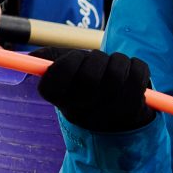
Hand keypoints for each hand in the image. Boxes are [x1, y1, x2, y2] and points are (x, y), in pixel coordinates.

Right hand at [38, 49, 153, 133]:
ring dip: (117, 61)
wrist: (119, 116)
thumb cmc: (87, 84)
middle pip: (88, 77)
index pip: (52, 85)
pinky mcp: (136, 108)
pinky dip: (136, 65)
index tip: (73, 60)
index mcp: (63, 103)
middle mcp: (83, 114)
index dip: (64, 67)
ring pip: (116, 72)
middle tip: (97, 62)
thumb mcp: (66, 71)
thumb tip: (34, 56)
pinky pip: (139, 73)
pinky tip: (131, 74)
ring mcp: (110, 114)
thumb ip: (50, 58)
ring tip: (116, 68)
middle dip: (96, 60)